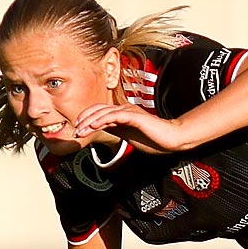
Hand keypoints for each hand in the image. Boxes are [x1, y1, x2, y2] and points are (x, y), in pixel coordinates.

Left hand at [72, 102, 192, 153]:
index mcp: (122, 113)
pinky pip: (116, 116)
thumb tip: (99, 131)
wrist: (171, 139)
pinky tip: (94, 126)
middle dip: (84, 120)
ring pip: (104, 112)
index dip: (86, 118)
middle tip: (75, 131)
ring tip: (80, 130)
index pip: (99, 111)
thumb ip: (115, 130)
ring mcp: (130, 111)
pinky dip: (103, 120)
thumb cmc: (153, 139)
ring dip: (90, 121)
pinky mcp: (135, 116)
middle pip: (98, 109)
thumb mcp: (127, 135)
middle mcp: (124, 109)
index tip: (78, 129)